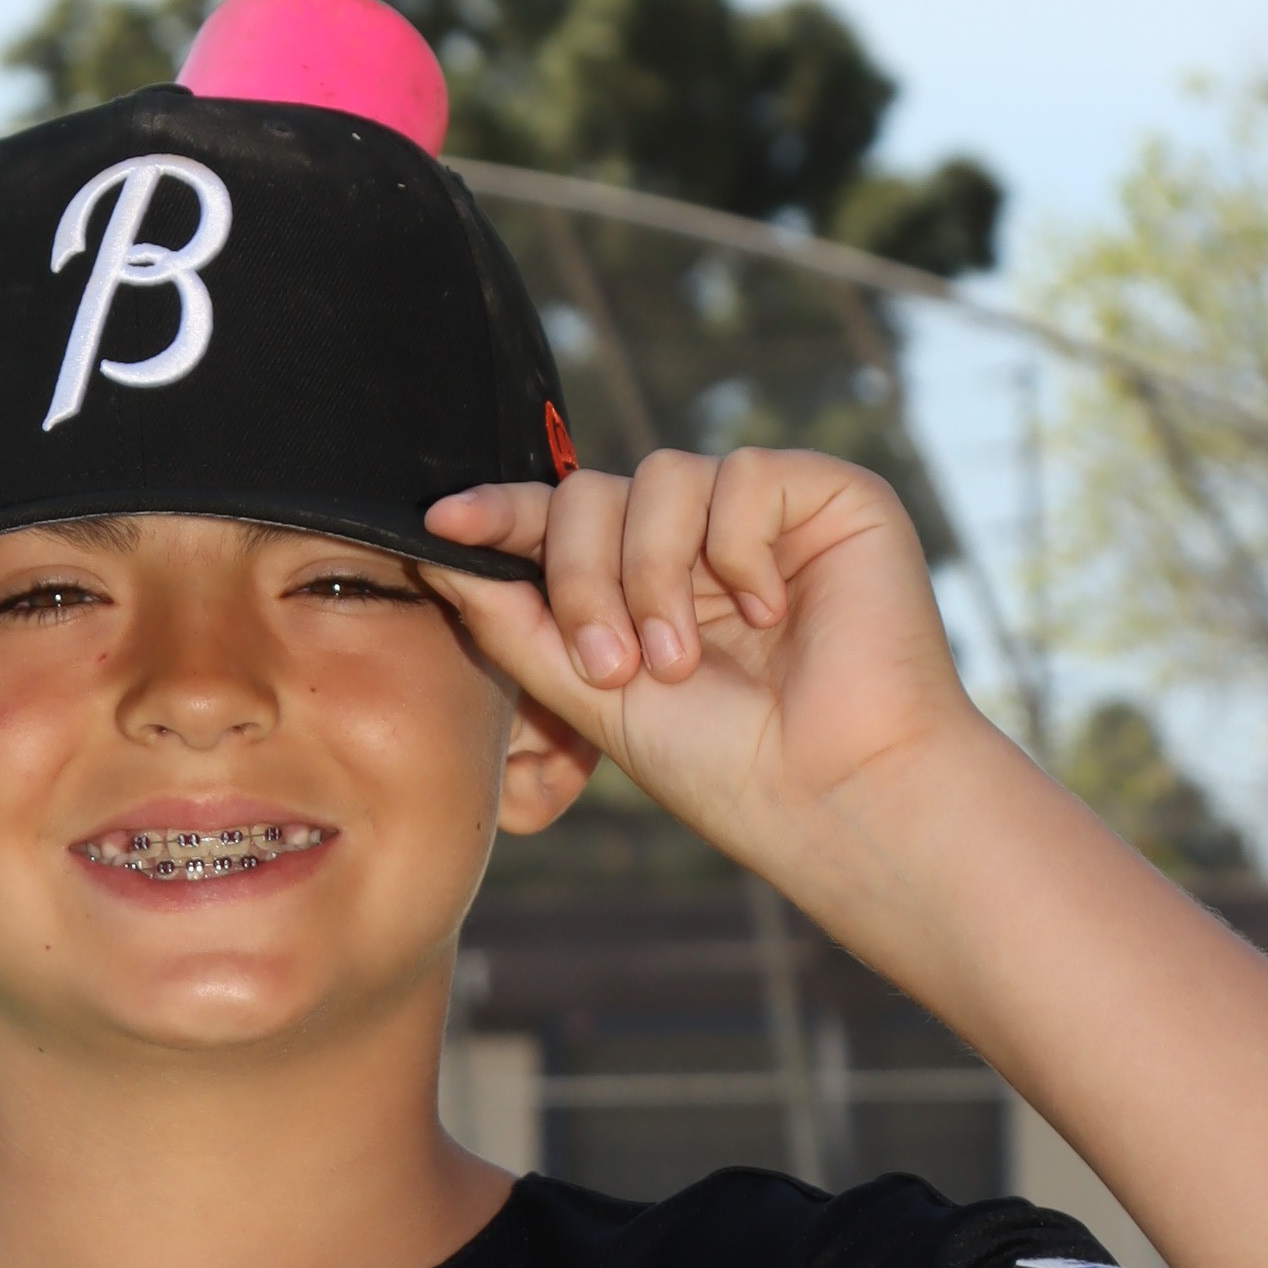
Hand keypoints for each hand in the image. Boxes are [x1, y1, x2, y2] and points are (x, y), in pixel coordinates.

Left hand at [423, 445, 983, 897]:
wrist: (831, 792)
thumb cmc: (722, 765)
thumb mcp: (590, 693)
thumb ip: (516, 620)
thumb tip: (437, 545)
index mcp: (642, 584)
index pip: (560, 523)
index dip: (500, 514)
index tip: (442, 523)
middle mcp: (697, 541)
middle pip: (593, 494)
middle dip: (581, 577)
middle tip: (615, 668)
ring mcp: (760, 516)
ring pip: (660, 477)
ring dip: (652, 575)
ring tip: (684, 660)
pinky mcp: (828, 495)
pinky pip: (742, 475)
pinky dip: (738, 551)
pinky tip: (773, 615)